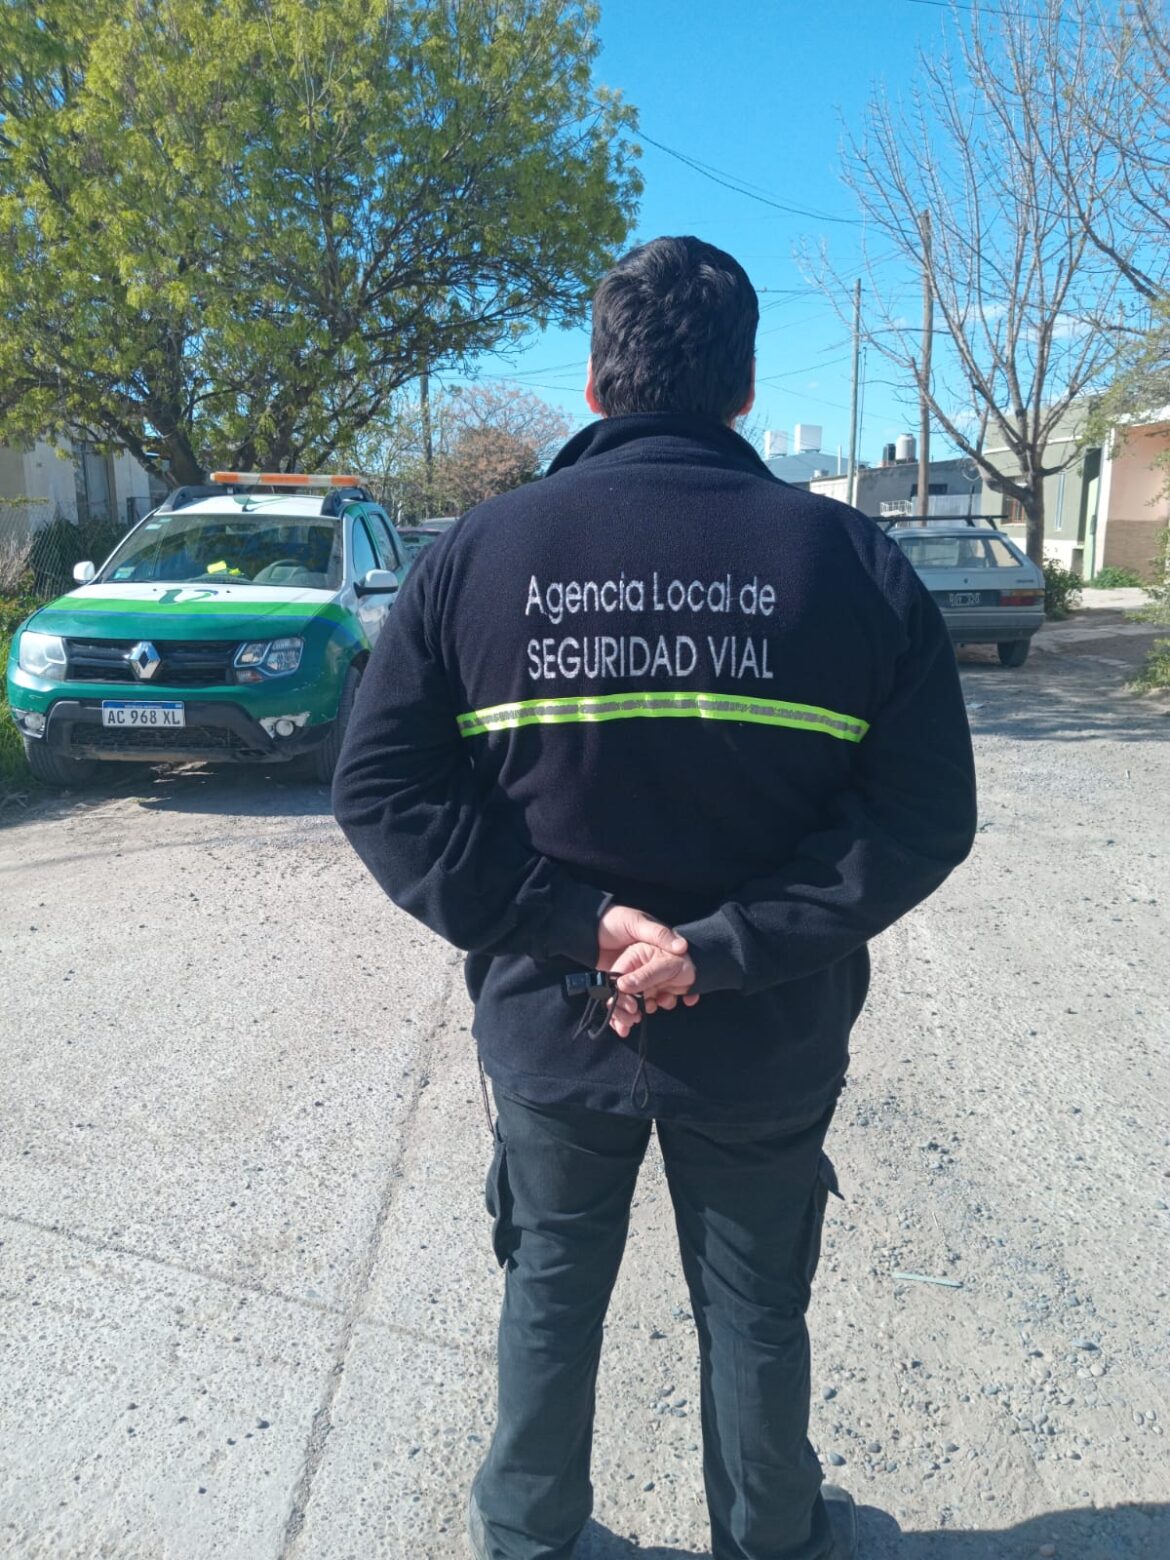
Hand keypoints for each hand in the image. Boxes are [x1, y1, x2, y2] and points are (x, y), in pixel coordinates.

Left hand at [594, 905, 691, 1032]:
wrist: (585, 924)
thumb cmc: (614, 918)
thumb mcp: (637, 923)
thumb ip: (658, 935)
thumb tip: (683, 948)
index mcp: (653, 952)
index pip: (667, 974)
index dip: (670, 988)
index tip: (668, 999)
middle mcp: (644, 966)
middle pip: (653, 990)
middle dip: (651, 1005)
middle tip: (641, 1012)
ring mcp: (629, 976)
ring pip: (638, 999)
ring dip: (635, 1013)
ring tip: (631, 1021)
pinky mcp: (614, 983)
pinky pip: (620, 1002)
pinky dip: (621, 1015)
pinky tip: (621, 1027)